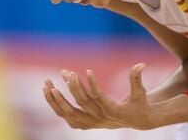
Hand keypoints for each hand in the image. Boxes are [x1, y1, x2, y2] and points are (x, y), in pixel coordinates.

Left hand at [42, 63, 156, 129]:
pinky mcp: (84, 124)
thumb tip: (141, 64)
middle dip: (72, 88)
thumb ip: (136, 79)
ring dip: (56, 99)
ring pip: (69, 114)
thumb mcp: (140, 92)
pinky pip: (65, 116)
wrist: (137, 121)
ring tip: (46, 84)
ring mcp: (91, 123)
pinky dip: (55, 105)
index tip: (88, 69)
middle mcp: (100, 120)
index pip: (100, 98)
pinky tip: (48, 91)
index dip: (94, 84)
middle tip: (65, 72)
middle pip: (82, 104)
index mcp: (113, 112)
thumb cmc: (139, 104)